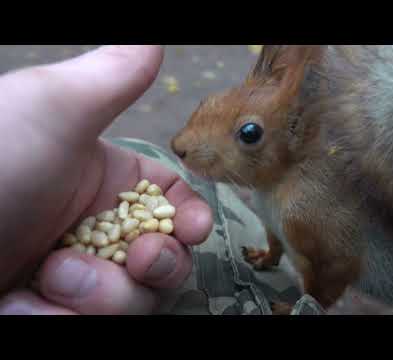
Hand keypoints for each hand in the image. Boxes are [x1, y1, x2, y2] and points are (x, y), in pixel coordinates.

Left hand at [0, 45, 212, 314]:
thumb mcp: (51, 111)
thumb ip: (111, 77)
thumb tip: (153, 43)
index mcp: (107, 182)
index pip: (174, 202)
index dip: (193, 218)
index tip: (195, 229)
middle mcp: (98, 230)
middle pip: (167, 258)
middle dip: (160, 264)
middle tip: (139, 258)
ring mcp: (77, 277)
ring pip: (136, 298)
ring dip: (104, 294)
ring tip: (53, 276)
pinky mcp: (54, 310)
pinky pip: (92, 322)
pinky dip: (68, 315)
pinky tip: (30, 302)